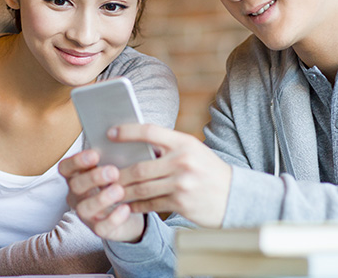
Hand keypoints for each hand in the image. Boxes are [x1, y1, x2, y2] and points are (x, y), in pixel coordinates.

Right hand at [59, 150, 145, 241]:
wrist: (127, 210)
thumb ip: (111, 157)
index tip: (95, 154)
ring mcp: (85, 214)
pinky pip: (101, 227)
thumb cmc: (116, 182)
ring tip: (120, 190)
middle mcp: (76, 195)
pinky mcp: (98, 229)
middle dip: (94, 178)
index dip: (77, 160)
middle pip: (75, 186)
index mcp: (76, 176)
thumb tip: (122, 145)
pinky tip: (126, 208)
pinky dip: (114, 218)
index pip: (66, 167)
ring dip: (102, 198)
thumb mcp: (112, 168)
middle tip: (114, 171)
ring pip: (84, 209)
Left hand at [113, 124, 231, 227]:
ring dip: (122, 191)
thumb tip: (134, 147)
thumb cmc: (208, 170)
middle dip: (117, 173)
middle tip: (102, 174)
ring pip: (141, 188)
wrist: (235, 196)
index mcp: (184, 143)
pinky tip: (126, 204)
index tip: (110, 133)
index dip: (128, 131)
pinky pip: (150, 204)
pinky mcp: (180, 203)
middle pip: (139, 167)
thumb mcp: (193, 151)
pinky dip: (135, 205)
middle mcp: (182, 161)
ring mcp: (181, 183)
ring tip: (109, 190)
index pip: (150, 132)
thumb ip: (168, 148)